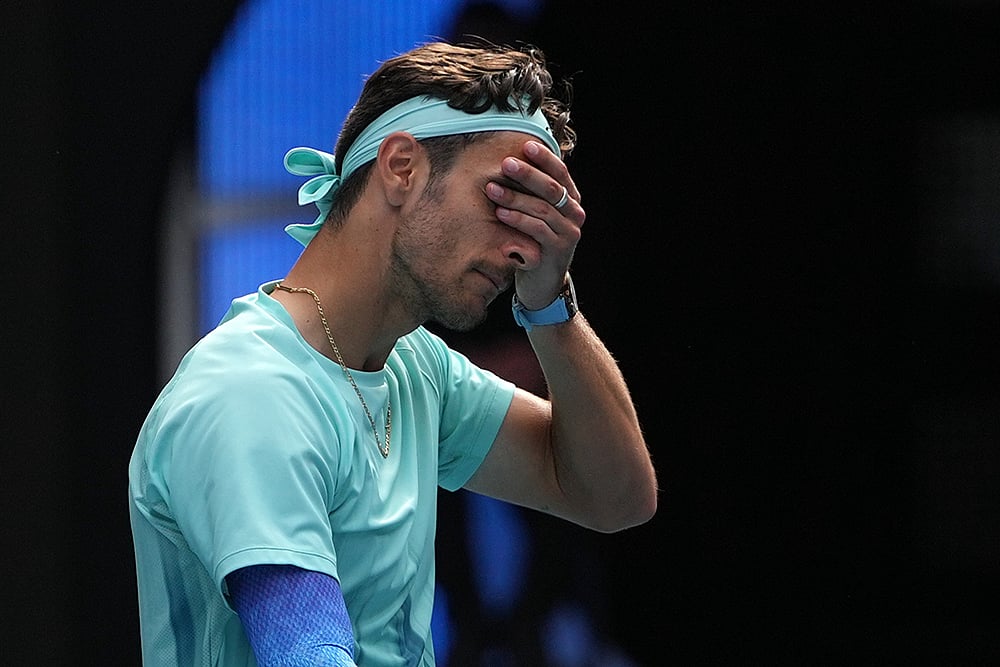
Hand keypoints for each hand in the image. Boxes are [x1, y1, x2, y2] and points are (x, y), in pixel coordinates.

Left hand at [486, 140, 584, 309]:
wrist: (541, 283)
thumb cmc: (532, 242)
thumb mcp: (534, 215)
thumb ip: (531, 193)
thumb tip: (508, 159)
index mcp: (571, 200)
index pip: (561, 173)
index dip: (544, 158)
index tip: (524, 145)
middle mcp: (575, 214)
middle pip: (552, 188)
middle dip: (528, 174)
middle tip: (505, 163)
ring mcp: (570, 232)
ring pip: (543, 208)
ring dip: (515, 197)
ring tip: (492, 189)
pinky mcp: (560, 250)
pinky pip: (537, 229)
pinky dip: (517, 219)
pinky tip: (500, 212)